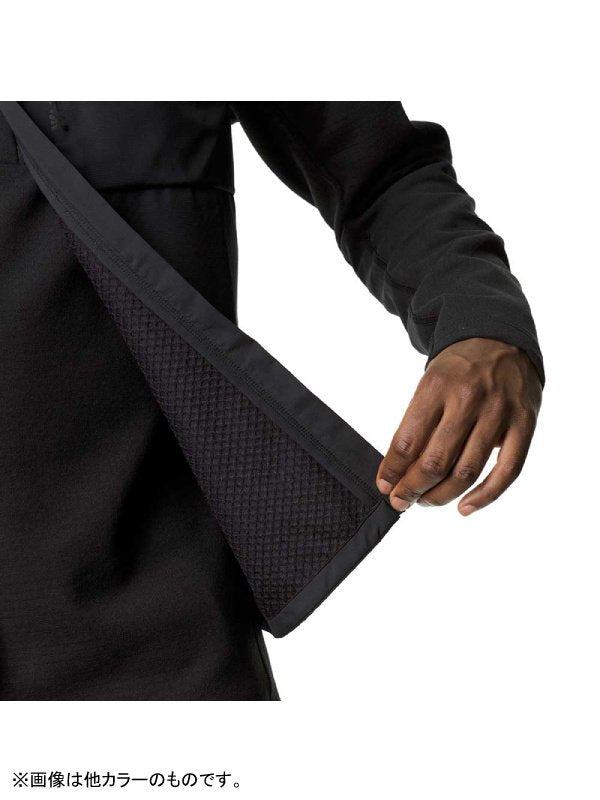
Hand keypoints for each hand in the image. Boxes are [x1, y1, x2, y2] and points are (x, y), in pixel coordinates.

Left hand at [376, 337, 541, 514]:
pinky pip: (507, 471)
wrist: (501, 337)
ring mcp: (498, 412)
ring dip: (442, 495)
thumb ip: (416, 424)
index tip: (385, 487)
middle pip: (434, 461)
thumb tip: (398, 472)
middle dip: (412, 489)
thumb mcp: (429, 384)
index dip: (392, 471)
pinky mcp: (524, 424)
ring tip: (427, 502)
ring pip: (467, 471)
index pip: (406, 441)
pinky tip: (465, 508)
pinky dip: (485, 496)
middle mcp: (467, 399)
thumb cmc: (458, 369)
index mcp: (435, 387)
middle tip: (402, 501)